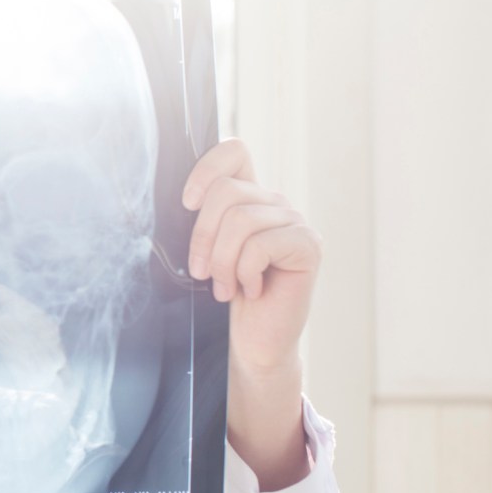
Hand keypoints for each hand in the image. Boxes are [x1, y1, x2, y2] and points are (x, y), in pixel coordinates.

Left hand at [182, 139, 320, 373]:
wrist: (253, 341)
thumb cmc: (226, 296)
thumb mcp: (204, 252)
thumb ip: (201, 221)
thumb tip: (183, 201)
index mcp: (248, 197)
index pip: (234, 151)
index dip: (206, 168)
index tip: (187, 204)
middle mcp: (274, 203)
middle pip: (226, 191)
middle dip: (202, 236)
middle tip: (201, 272)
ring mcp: (295, 222)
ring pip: (240, 219)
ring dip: (222, 261)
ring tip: (225, 286)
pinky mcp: (308, 245)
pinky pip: (260, 245)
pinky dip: (245, 273)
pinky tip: (252, 290)